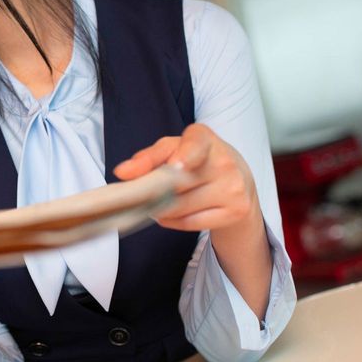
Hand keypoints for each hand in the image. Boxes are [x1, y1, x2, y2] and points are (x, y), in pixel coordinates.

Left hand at [112, 123, 262, 235]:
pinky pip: (190, 222)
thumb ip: (148, 158)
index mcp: (205, 138)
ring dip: (161, 209)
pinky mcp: (236, 211)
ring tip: (162, 202)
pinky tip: (176, 213)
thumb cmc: (196, 161)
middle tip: (143, 193)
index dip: (183, 157)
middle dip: (153, 191)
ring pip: (180, 206)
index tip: (175, 166)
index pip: (193, 145)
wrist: (238, 182)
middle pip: (177, 183)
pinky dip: (174, 221)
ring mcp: (233, 187)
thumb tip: (123, 172)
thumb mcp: (173, 150)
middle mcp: (224, 160)